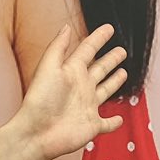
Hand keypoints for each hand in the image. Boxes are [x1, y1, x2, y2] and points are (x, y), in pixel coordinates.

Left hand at [13, 23, 126, 159]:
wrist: (37, 132)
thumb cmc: (40, 100)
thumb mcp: (48, 67)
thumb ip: (58, 47)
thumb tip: (66, 26)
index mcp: (72, 71)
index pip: (88, 49)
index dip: (99, 38)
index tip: (109, 28)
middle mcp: (81, 87)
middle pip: (100, 69)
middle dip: (111, 59)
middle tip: (121, 51)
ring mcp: (88, 106)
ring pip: (106, 91)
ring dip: (115, 82)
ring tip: (123, 73)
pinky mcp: (92, 125)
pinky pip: (107, 123)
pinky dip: (114, 122)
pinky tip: (119, 118)